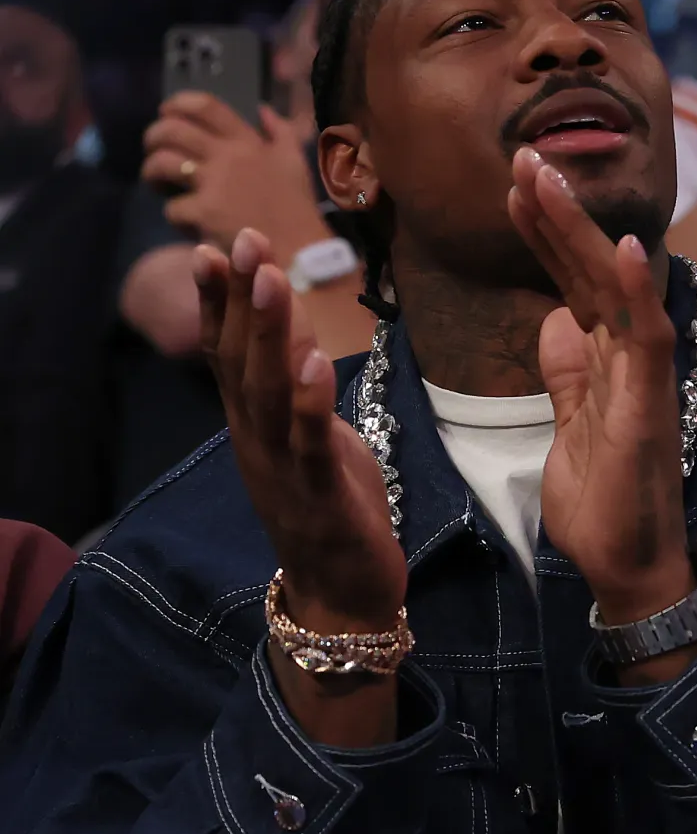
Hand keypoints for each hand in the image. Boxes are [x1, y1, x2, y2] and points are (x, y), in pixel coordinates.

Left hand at [143, 96, 327, 259]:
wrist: (299, 248)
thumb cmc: (296, 206)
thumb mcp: (295, 161)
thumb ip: (280, 132)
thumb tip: (262, 109)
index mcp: (247, 142)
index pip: (206, 107)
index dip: (179, 104)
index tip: (167, 112)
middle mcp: (227, 156)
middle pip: (173, 131)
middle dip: (153, 138)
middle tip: (154, 150)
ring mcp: (214, 184)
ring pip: (162, 163)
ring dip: (152, 173)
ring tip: (158, 184)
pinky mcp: (204, 213)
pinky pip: (172, 208)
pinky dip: (176, 217)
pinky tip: (187, 222)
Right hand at [194, 231, 405, 630]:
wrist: (341, 594)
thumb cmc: (331, 506)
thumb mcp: (310, 437)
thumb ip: (294, 390)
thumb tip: (290, 334)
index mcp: (256, 425)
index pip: (227, 353)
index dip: (220, 301)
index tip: (217, 247)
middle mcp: (258, 440)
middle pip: (241, 361)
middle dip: (241, 299)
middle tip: (243, 239)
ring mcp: (284, 468)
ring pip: (269, 393)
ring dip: (268, 335)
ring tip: (271, 280)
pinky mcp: (321, 494)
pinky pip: (312, 443)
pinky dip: (310, 403)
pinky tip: (312, 363)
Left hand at [506, 147, 690, 626]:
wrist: (626, 564)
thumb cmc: (600, 500)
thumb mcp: (567, 424)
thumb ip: (566, 372)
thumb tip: (554, 321)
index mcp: (604, 357)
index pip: (572, 279)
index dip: (545, 231)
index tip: (514, 186)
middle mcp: (629, 354)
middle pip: (590, 267)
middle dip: (556, 212)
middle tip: (521, 157)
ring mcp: (644, 373)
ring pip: (613, 285)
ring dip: (581, 231)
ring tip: (547, 179)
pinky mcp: (651, 401)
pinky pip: (647, 336)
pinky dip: (640, 289)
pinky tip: (627, 246)